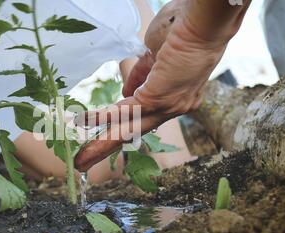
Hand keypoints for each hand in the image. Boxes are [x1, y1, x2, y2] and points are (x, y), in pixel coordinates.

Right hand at [75, 0, 249, 171]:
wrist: (203, 18)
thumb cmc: (184, 28)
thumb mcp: (156, 56)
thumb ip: (142, 76)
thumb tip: (126, 91)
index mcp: (176, 96)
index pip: (144, 117)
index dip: (121, 125)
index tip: (104, 134)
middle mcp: (175, 107)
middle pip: (135, 132)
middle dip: (108, 148)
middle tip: (85, 162)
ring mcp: (169, 106)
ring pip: (128, 128)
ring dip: (102, 143)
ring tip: (81, 157)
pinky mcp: (158, 98)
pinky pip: (124, 111)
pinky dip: (102, 116)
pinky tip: (83, 120)